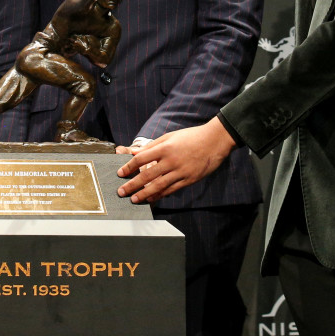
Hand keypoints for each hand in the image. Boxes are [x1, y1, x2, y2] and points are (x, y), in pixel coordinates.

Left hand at [115, 118, 235, 202]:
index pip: (141, 158)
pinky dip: (160, 195)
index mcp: (165, 147)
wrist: (214, 141)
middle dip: (132, 185)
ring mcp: (180, 171)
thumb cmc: (191, 137)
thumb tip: (134, 152)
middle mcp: (171, 160)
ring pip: (158, 186)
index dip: (129, 167)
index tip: (120, 173)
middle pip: (147, 175)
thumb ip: (151, 146)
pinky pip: (171, 189)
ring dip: (144, 194)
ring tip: (134, 199)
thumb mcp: (169, 136)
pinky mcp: (189, 179)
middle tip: (121, 192)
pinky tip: (151, 198)